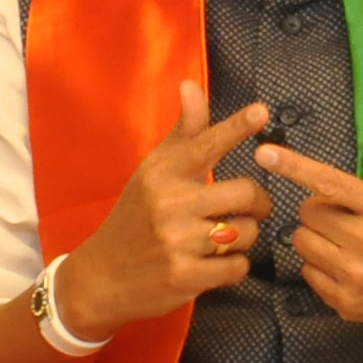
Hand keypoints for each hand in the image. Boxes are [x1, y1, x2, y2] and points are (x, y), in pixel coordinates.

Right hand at [58, 81, 273, 338]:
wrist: (100, 275)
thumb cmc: (136, 216)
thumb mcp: (153, 171)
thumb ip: (183, 133)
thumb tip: (191, 85)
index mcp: (163, 173)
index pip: (206, 144)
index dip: (237, 127)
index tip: (261, 112)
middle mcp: (169, 203)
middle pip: (247, 193)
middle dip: (258, 204)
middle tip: (250, 209)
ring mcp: (176, 242)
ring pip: (247, 233)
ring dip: (244, 238)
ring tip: (222, 238)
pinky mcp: (184, 277)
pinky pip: (237, 267)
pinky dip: (233, 267)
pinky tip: (213, 263)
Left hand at [257, 117, 362, 335]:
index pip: (330, 183)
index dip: (294, 167)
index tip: (264, 153)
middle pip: (308, 212)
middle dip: (320, 209)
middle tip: (346, 216)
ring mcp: (356, 276)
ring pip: (302, 242)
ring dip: (315, 236)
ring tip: (344, 240)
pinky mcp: (346, 302)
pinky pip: (307, 272)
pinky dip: (319, 265)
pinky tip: (346, 265)